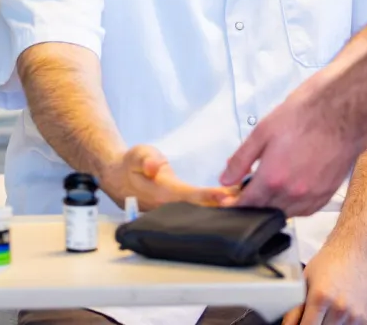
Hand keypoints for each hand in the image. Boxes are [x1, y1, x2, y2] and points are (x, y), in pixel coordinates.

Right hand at [102, 145, 234, 211]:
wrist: (117, 177)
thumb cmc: (130, 164)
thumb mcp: (138, 153)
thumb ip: (146, 159)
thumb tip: (152, 166)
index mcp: (163, 193)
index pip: (190, 197)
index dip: (210, 196)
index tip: (228, 194)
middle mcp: (170, 207)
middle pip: (201, 209)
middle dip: (224, 205)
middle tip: (249, 197)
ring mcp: (173, 212)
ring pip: (201, 213)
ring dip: (222, 207)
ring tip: (246, 198)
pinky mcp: (177, 211)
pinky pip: (198, 212)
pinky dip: (215, 208)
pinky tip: (231, 202)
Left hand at [221, 75, 366, 216]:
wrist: (342, 112)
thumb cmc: (303, 115)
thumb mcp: (263, 131)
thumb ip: (241, 159)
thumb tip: (225, 179)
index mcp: (273, 178)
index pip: (247, 204)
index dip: (234, 204)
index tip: (227, 201)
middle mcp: (292, 193)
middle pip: (265, 211)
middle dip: (253, 203)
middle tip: (245, 190)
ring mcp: (312, 196)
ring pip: (286, 213)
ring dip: (273, 206)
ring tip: (268, 189)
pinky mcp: (328, 193)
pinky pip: (306, 210)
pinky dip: (294, 206)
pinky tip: (289, 192)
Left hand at [283, 238, 366, 324]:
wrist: (357, 251)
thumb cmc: (330, 262)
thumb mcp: (306, 279)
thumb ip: (296, 306)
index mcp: (320, 297)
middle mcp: (338, 308)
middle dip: (314, 324)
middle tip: (312, 315)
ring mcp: (352, 315)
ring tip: (325, 312)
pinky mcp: (363, 318)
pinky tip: (336, 315)